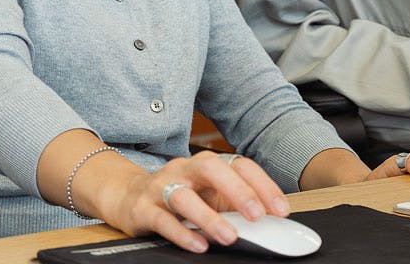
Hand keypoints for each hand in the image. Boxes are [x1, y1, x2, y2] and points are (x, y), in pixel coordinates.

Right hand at [98, 151, 288, 253]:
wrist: (129, 196)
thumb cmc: (178, 197)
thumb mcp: (209, 197)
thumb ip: (235, 205)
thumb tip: (270, 220)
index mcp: (207, 164)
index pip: (239, 165)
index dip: (263, 185)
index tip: (280, 209)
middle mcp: (184, 170)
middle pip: (211, 169)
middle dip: (238, 191)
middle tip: (258, 215)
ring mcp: (161, 186)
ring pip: (184, 196)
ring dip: (209, 217)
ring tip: (229, 236)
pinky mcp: (143, 208)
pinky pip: (162, 219)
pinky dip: (182, 233)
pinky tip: (198, 244)